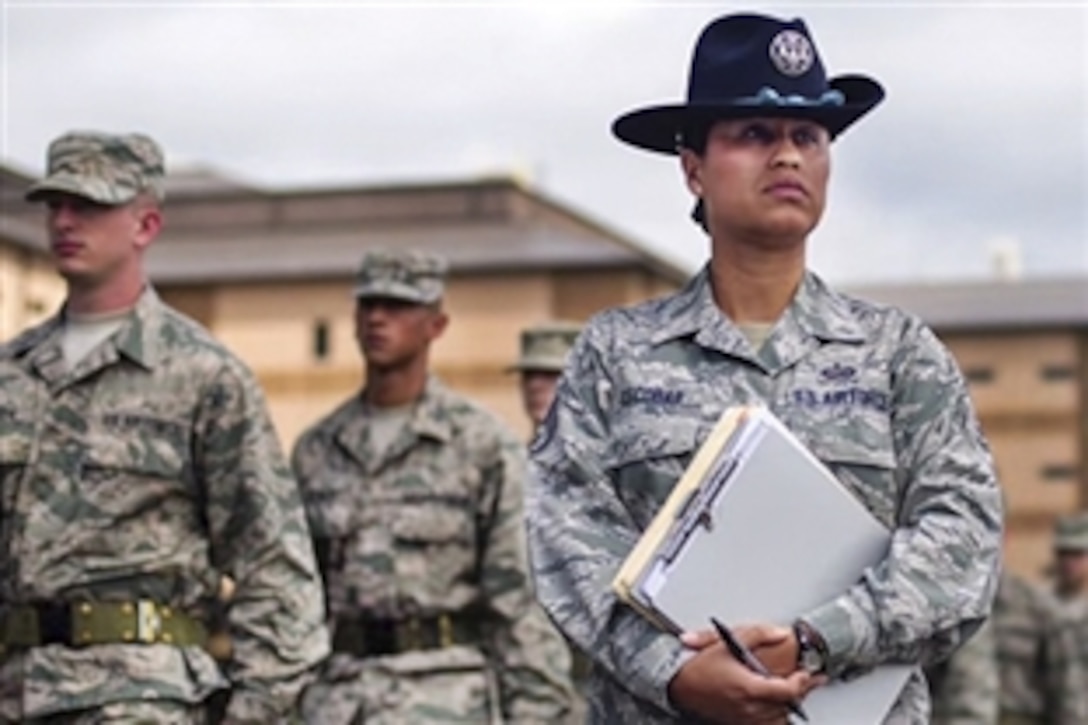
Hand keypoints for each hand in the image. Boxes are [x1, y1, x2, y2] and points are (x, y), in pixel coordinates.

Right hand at [669, 625, 820, 723]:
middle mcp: (749, 707)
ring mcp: (745, 718)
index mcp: (749, 687)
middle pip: (787, 705)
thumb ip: (757, 634)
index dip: (803, 682)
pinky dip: (776, 716)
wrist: (679, 685)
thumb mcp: (726, 641)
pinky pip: (766, 724)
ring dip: (790, 705)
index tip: (808, 673)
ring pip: (779, 718)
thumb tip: (780, 633)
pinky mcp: (739, 722)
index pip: (788, 691)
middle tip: (814, 680)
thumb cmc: (699, 666)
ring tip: (798, 691)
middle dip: (802, 691)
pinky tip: (779, 707)